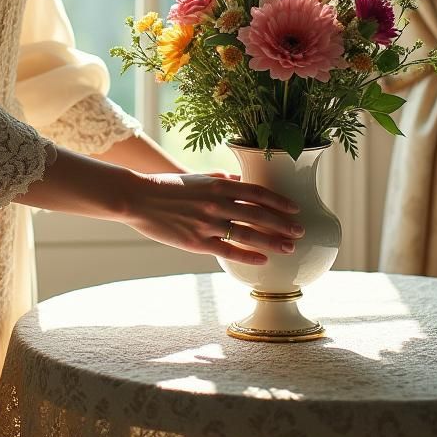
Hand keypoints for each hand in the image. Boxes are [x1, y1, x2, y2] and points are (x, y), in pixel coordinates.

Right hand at [122, 170, 303, 265]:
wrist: (137, 198)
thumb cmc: (165, 186)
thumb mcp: (195, 177)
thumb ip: (219, 179)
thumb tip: (240, 180)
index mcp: (216, 185)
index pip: (256, 193)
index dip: (278, 201)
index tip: (295, 208)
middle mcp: (216, 204)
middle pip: (258, 215)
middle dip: (283, 224)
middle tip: (299, 231)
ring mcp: (207, 224)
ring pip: (248, 234)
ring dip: (272, 241)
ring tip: (289, 247)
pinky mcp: (196, 242)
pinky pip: (228, 250)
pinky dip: (248, 255)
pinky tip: (263, 260)